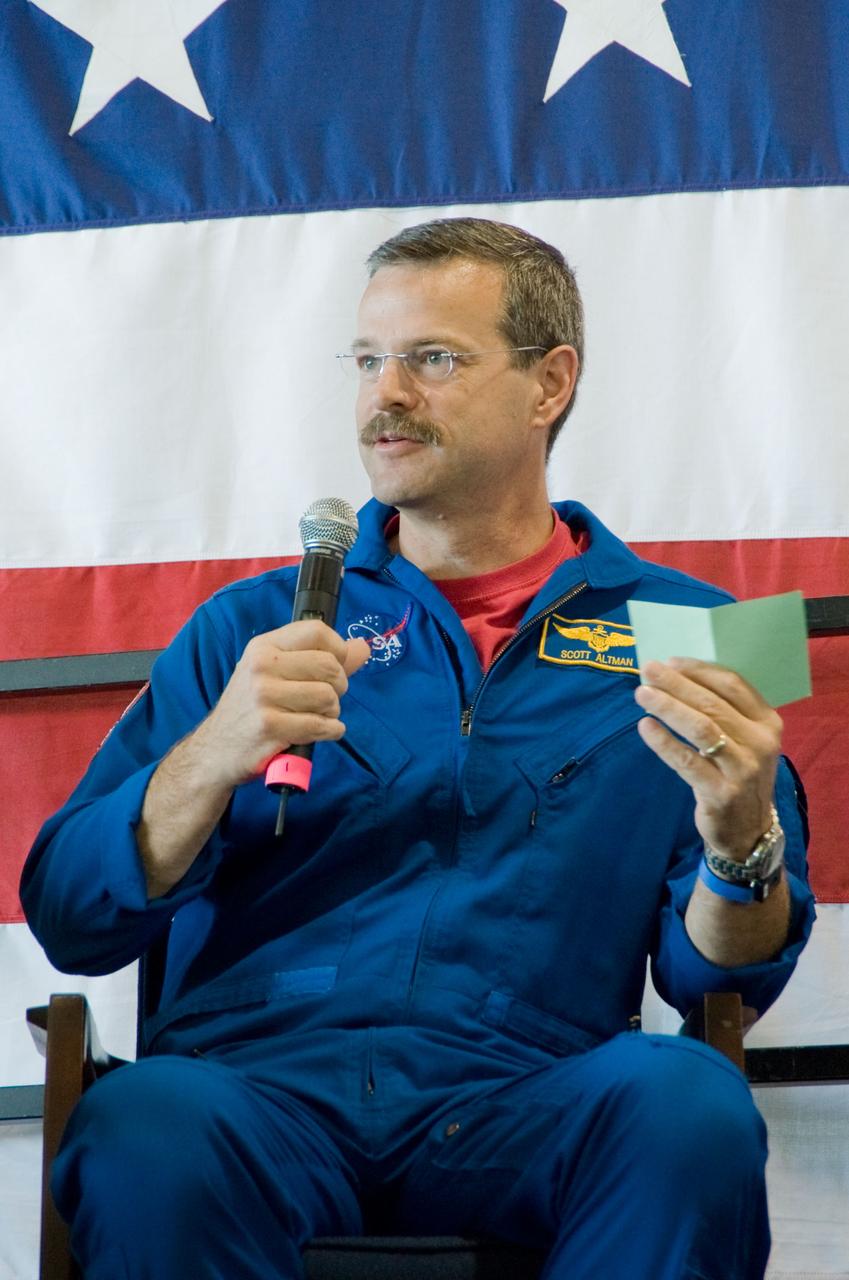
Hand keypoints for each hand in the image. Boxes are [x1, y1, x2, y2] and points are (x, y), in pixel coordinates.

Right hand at [200, 620, 370, 789]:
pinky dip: (331, 731)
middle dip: (338, 686)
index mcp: (264, 646)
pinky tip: (320, 732)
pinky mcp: (270, 726)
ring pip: (328, 697)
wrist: (216, 751)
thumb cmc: (252, 709)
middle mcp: (262, 665)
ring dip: (332, 712)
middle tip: (325, 700)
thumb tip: (363, 647)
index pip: (317, 631)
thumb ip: (324, 659)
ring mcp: (264, 696)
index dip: (338, 650)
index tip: (335, 668)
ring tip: (316, 717)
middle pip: (329, 665)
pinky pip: (321, 725)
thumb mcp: (278, 674)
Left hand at [634, 657, 782, 860]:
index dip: (699, 670)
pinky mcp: (722, 793)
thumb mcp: (743, 740)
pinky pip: (687, 761)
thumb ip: (722, 711)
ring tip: (642, 694)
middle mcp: (760, 743)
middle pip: (712, 704)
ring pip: (701, 728)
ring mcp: (743, 769)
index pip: (732, 684)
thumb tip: (676, 676)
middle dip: (676, 684)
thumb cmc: (737, 774)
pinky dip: (664, 742)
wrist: (748, 830)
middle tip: (648, 670)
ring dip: (668, 707)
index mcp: (767, 722)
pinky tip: (645, 727)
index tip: (670, 661)